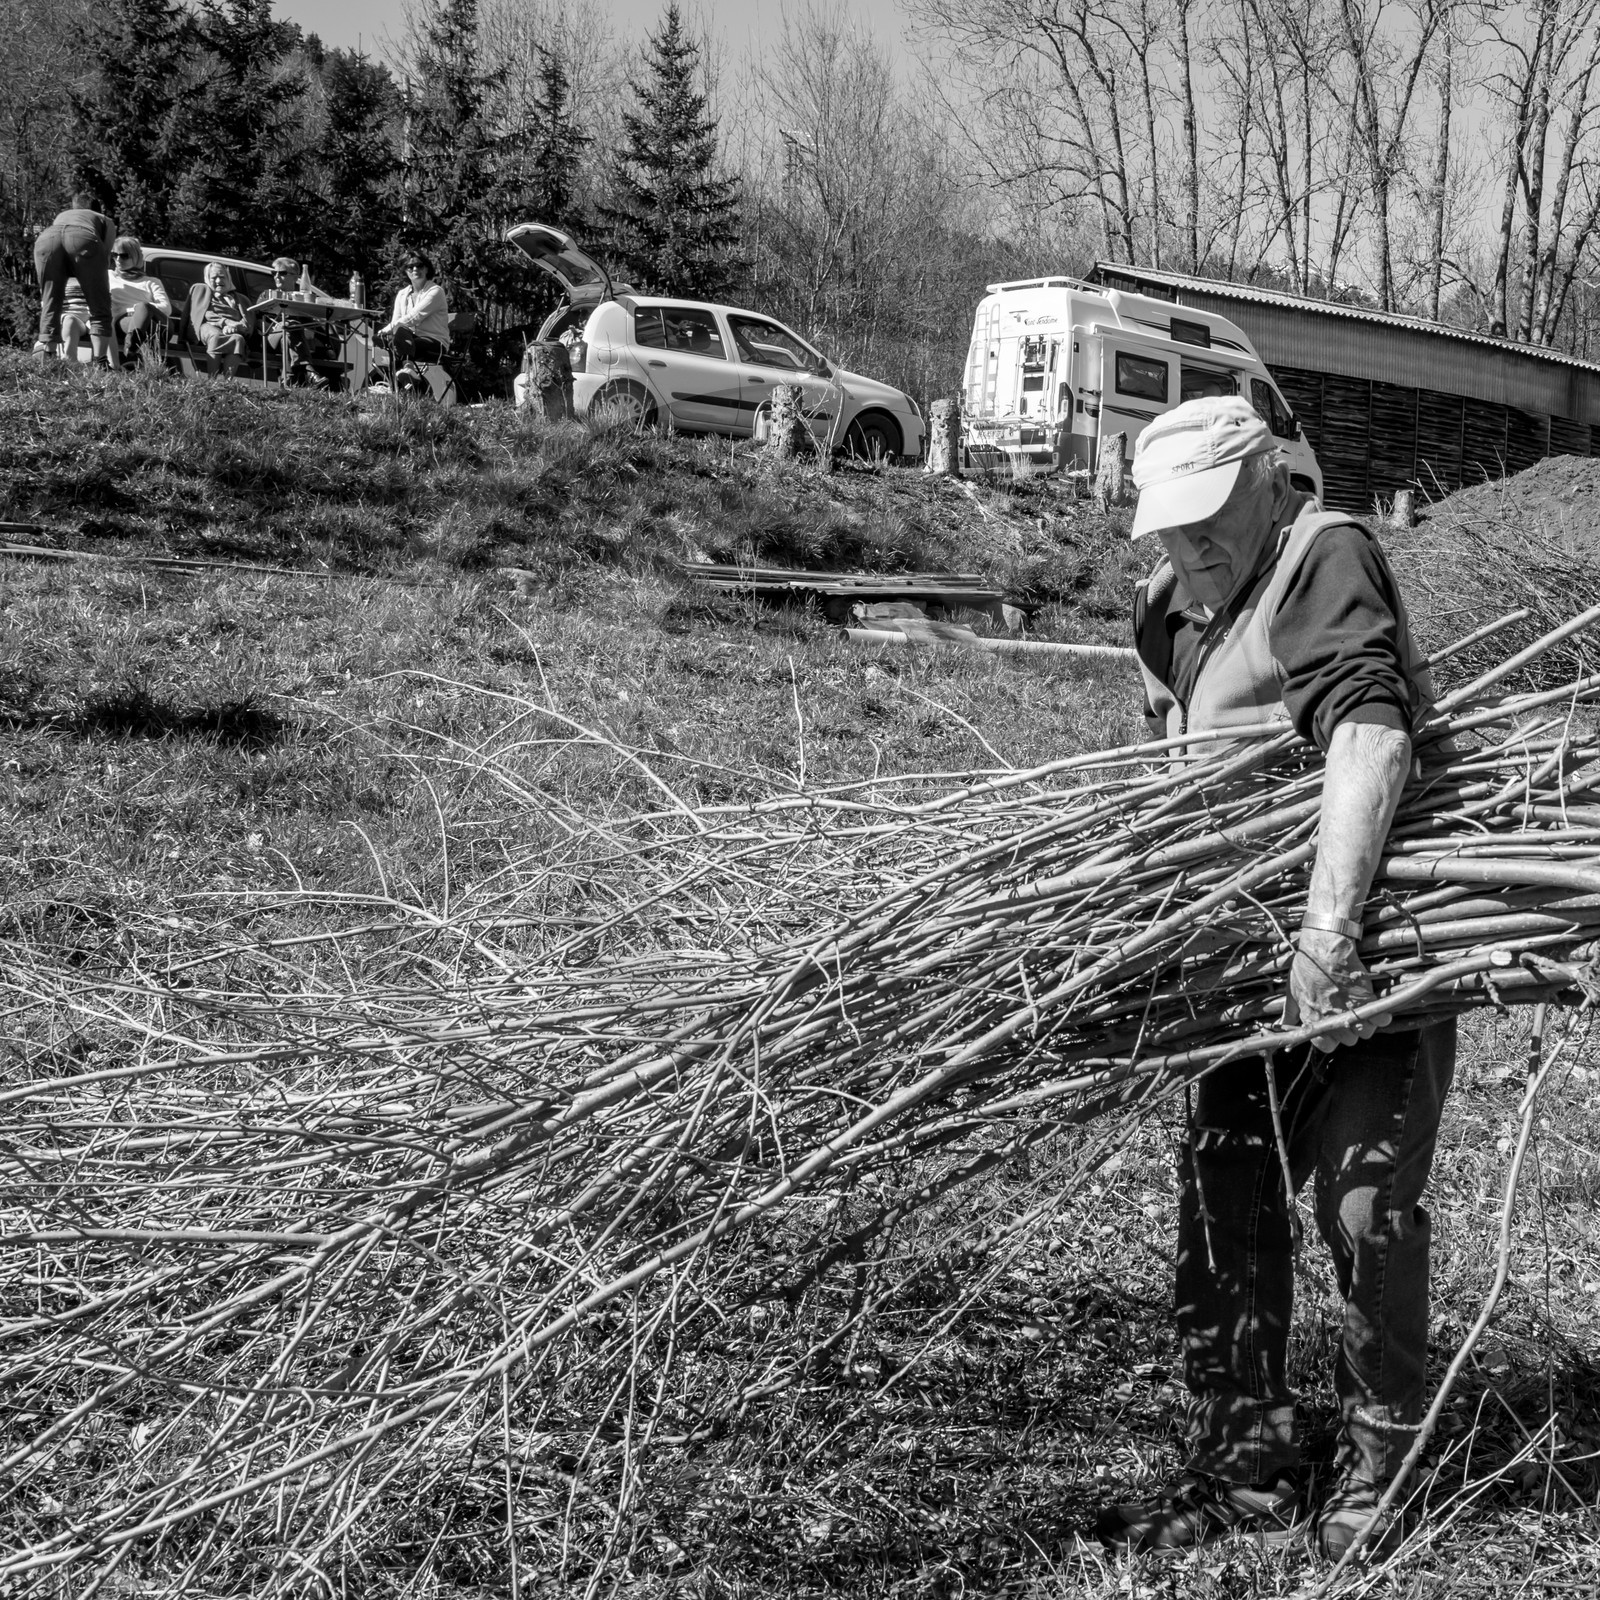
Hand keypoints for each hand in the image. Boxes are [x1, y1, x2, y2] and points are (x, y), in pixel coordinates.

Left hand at [1285, 930, 1392, 1051]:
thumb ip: (1291, 1012)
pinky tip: (1376, 1007)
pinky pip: (1381, 1019)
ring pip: (1366, 1032)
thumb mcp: (1292, 990)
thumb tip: (1282, 1025)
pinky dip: (1382, 1016)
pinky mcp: (1366, 1000)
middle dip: (1350, 1029)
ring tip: (1362, 1009)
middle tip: (1349, 1013)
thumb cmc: (1307, 966)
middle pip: (1349, 1040)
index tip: (1334, 1027)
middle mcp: (1331, 1019)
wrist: (1325, 948)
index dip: (1332, 1038)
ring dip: (1366, 1023)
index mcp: (1313, 1018)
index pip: (1325, 1045)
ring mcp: (1349, 1011)